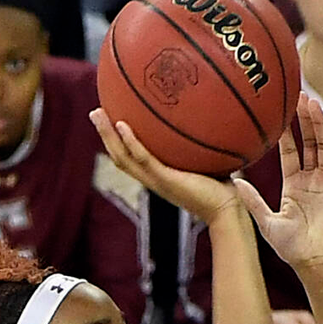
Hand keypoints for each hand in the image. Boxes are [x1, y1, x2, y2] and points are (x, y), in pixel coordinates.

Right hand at [89, 107, 238, 224]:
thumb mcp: (207, 160)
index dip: (118, 141)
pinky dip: (130, 142)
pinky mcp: (165, 180)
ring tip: (97, 113)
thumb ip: (200, 143)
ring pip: (123, 157)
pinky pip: (143, 159)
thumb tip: (207, 117)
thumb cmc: (222, 188)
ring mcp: (157, 180)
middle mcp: (152, 179)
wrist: (227, 211)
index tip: (111, 119)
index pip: (131, 158)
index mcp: (158, 175)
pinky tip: (122, 125)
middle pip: (119, 156)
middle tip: (95, 112)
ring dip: (108, 136)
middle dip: (105, 135)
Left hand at [236, 96, 322, 273]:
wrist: (315, 264)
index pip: (289, 152)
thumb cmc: (292, 249)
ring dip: (320, 126)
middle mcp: (311, 180)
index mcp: (293, 185)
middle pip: (309, 144)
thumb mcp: (266, 223)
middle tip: (300, 96)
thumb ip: (252, 201)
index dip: (286, 132)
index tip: (280, 111)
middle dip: (305, 120)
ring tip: (314, 103)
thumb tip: (233, 181)